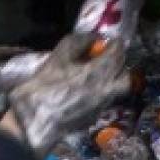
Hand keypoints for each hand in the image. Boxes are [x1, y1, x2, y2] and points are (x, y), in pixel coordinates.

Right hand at [6, 33, 129, 159]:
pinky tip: (88, 88)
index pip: (118, 55)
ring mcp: (102, 107)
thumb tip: (94, 38)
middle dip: (119, 63)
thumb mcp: (57, 57)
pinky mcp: (95, 117)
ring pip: (119, 90)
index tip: (112, 41)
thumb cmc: (43, 87)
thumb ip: (78, 43)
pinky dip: (104, 90)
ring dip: (114, 78)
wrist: (34, 122)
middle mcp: (106, 91)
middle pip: (125, 75)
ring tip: (99, 72)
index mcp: (97, 74)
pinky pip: (107, 99)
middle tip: (108, 56)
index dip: (116, 45)